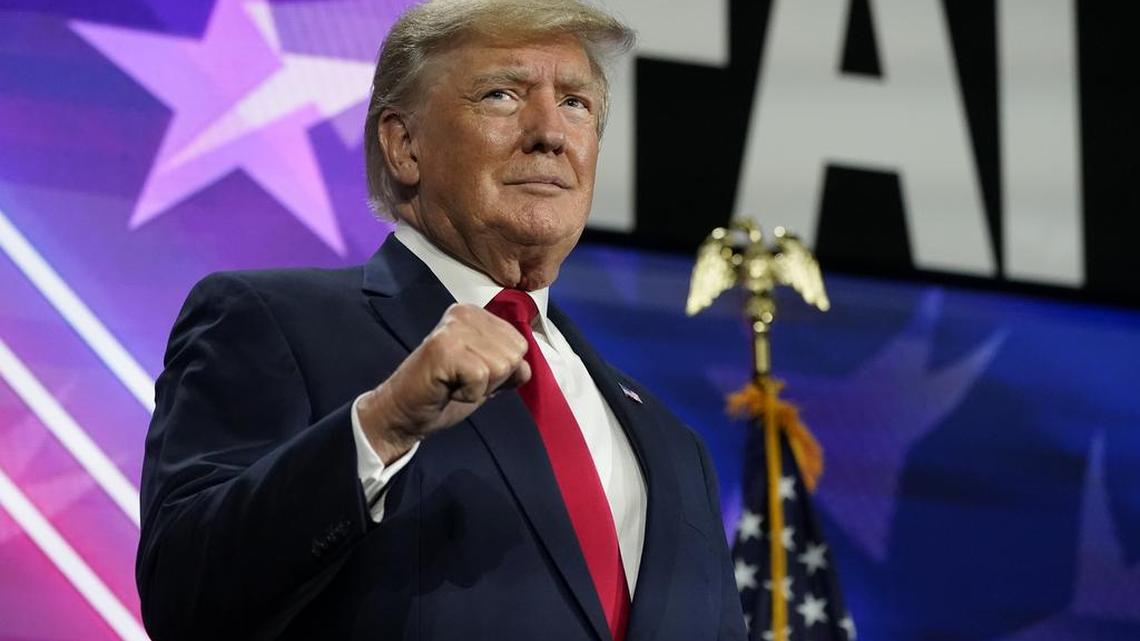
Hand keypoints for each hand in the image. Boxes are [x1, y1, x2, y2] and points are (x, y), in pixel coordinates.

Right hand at [356, 303, 531, 462]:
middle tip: (462, 380)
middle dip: (494, 379)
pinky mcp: (443, 348)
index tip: (472, 374)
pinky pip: (481, 376)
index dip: (502, 370)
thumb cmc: (444, 393)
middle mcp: (465, 313)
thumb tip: (526, 368)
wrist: (404, 412)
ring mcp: (453, 328)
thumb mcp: (487, 378)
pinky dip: (469, 393)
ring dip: (481, 387)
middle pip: (514, 354)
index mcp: (476, 315)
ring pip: (501, 365)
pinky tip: (448, 388)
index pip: (520, 344)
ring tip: (455, 383)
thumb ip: (509, 367)